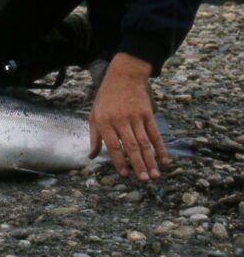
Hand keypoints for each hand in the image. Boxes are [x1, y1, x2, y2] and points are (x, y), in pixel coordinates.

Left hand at [88, 52, 168, 180]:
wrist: (123, 76)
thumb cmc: (106, 98)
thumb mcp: (94, 114)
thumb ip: (94, 136)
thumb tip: (91, 156)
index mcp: (104, 122)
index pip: (112, 145)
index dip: (118, 161)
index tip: (124, 174)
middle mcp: (120, 120)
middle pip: (130, 146)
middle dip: (138, 164)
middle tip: (144, 180)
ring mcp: (135, 117)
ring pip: (144, 142)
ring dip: (151, 160)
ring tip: (155, 175)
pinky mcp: (147, 114)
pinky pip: (155, 134)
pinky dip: (161, 148)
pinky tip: (165, 160)